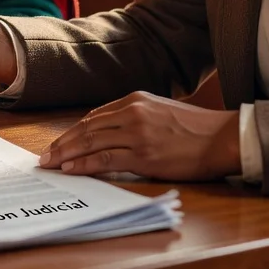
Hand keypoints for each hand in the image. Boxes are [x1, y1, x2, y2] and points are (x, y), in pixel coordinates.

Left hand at [39, 92, 240, 180]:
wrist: (223, 137)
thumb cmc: (196, 128)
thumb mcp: (160, 111)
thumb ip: (134, 116)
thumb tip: (108, 131)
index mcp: (135, 99)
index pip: (94, 117)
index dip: (73, 131)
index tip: (59, 143)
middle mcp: (132, 113)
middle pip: (86, 128)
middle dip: (63, 143)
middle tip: (45, 156)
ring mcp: (137, 134)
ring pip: (91, 143)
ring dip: (67, 154)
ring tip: (51, 164)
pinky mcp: (144, 155)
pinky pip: (105, 160)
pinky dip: (84, 165)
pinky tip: (71, 169)